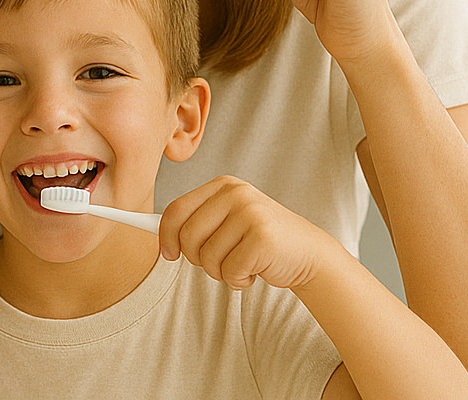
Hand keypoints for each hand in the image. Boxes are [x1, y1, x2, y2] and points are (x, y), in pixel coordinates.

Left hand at [159, 176, 335, 290]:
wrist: (309, 254)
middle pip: (187, 236)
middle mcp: (235, 194)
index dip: (165, 235)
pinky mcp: (263, 237)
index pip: (177, 209)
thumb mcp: (227, 223)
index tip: (167, 253)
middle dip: (198, 259)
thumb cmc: (259, 242)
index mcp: (222, 187)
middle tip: (220, 261)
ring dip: (222, 272)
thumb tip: (159, 234)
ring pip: (208, 258)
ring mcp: (250, 213)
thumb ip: (197, 223)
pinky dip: (239, 280)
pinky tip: (256, 271)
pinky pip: (230, 270)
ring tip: (242, 263)